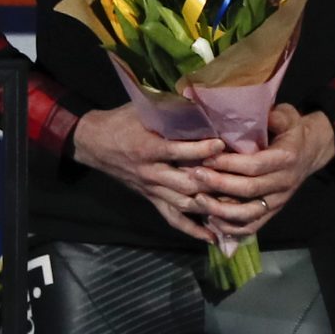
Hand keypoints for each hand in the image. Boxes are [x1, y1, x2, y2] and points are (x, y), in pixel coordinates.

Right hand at [72, 105, 221, 242]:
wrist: (94, 142)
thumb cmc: (123, 121)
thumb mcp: (143, 109)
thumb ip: (170, 108)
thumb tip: (201, 97)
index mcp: (148, 149)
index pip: (176, 152)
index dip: (200, 149)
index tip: (222, 143)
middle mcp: (151, 173)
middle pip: (184, 183)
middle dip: (213, 183)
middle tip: (240, 180)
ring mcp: (151, 189)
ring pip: (182, 203)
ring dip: (208, 206)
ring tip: (236, 207)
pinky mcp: (151, 199)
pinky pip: (172, 218)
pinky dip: (192, 229)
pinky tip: (213, 236)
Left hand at [189, 104, 334, 236]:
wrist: (312, 151)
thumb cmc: (293, 131)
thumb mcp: (288, 116)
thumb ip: (274, 116)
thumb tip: (258, 112)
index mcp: (287, 158)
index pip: (255, 165)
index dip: (229, 164)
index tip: (206, 158)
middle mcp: (285, 182)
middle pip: (249, 189)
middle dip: (219, 184)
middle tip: (194, 176)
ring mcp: (279, 200)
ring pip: (249, 213)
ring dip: (221, 210)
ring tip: (197, 200)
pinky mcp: (273, 212)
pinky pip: (252, 227)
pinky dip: (230, 228)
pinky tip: (210, 220)